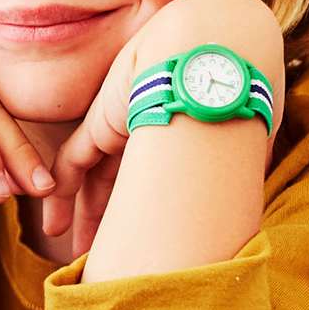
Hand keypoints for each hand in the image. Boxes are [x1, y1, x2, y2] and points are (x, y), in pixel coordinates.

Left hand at [43, 0, 284, 256]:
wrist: (214, 53)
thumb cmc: (244, 94)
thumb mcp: (252, 136)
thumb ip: (248, 162)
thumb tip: (256, 200)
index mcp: (178, 129)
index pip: (153, 173)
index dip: (148, 207)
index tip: (148, 243)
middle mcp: (145, 126)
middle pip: (119, 180)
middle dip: (109, 220)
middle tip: (101, 257)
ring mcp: (119, 123)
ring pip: (92, 179)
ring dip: (83, 217)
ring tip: (77, 255)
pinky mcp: (98, 125)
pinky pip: (71, 166)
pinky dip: (61, 197)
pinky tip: (53, 226)